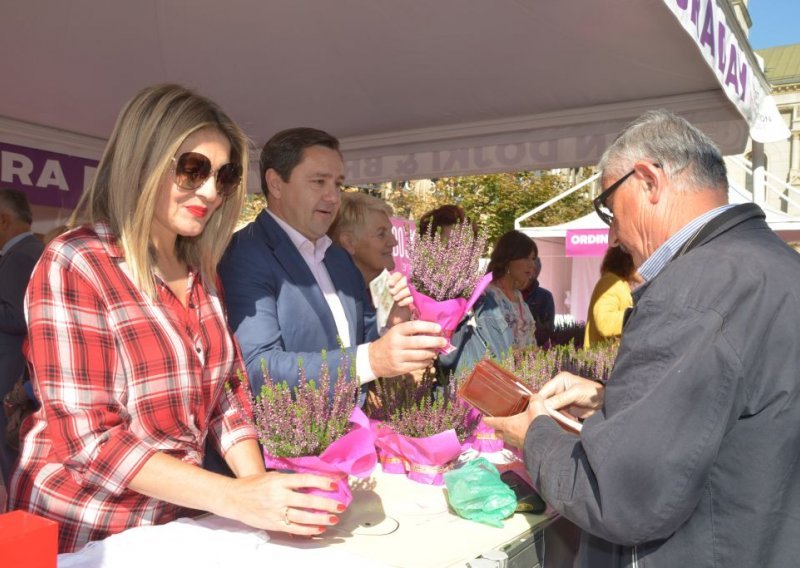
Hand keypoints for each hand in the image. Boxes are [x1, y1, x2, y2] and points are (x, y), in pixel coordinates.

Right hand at [220, 471, 343, 535]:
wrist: (235, 497)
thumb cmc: (255, 484)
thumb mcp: (274, 476)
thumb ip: (292, 479)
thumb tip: (315, 481)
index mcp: (279, 480)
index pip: (304, 480)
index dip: (321, 482)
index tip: (334, 485)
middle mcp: (279, 496)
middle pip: (307, 501)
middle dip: (326, 504)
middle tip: (340, 505)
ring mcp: (276, 511)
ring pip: (303, 517)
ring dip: (321, 519)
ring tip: (334, 518)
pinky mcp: (273, 524)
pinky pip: (294, 529)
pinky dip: (308, 530)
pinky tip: (319, 528)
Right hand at [368, 320, 445, 376]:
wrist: (373, 359)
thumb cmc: (389, 343)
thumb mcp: (396, 333)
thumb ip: (411, 331)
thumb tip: (433, 331)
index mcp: (396, 331)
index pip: (414, 326)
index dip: (428, 326)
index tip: (439, 328)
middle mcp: (397, 343)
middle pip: (420, 342)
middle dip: (435, 342)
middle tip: (444, 341)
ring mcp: (398, 357)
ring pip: (421, 355)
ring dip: (432, 353)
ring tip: (436, 351)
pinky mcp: (400, 368)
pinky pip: (418, 365)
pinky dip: (426, 362)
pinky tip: (429, 360)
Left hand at [386, 272, 411, 325]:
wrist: (391, 319)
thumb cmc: (386, 305)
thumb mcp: (383, 295)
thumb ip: (384, 288)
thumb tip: (384, 282)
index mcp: (397, 282)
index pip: (399, 275)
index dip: (395, 278)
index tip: (390, 285)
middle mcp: (405, 285)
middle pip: (405, 280)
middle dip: (398, 287)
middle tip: (392, 293)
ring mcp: (411, 293)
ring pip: (409, 289)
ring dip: (401, 294)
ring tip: (395, 299)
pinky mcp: (414, 301)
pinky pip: (412, 298)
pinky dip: (405, 301)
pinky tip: (399, 304)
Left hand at [484, 394, 547, 448]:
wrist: (547, 443)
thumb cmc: (537, 425)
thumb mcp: (536, 407)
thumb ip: (534, 400)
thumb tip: (535, 397)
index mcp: (508, 425)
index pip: (493, 422)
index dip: (488, 420)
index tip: (484, 419)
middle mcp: (510, 435)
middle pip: (498, 433)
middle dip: (497, 429)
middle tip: (499, 425)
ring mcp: (517, 443)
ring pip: (508, 439)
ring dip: (508, 435)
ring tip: (512, 430)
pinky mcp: (525, 448)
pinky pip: (518, 444)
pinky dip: (519, 439)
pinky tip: (525, 436)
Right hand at [538, 372, 603, 419]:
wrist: (605, 403)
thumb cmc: (592, 393)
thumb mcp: (576, 393)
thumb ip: (560, 398)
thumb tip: (545, 406)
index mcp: (560, 380)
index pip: (545, 390)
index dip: (539, 400)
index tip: (535, 410)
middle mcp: (558, 388)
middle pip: (545, 399)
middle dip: (543, 407)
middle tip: (539, 418)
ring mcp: (561, 398)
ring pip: (549, 407)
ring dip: (547, 413)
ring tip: (543, 421)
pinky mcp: (565, 408)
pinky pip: (555, 412)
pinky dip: (553, 417)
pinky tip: (550, 422)